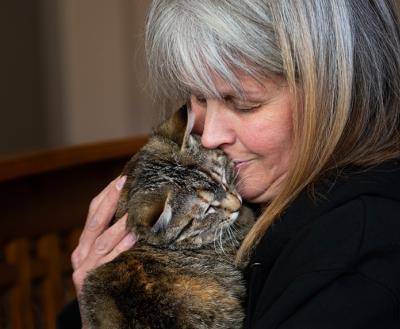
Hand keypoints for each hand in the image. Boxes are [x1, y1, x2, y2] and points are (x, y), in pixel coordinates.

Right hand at [71, 176, 136, 294]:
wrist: (98, 320)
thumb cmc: (108, 283)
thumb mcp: (107, 259)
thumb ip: (116, 240)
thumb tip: (138, 215)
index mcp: (84, 245)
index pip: (94, 213)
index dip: (107, 195)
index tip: (122, 179)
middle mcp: (81, 254)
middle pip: (96, 221)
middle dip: (110, 200)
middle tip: (125, 182)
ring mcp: (85, 269)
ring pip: (104, 240)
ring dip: (120, 222)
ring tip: (136, 207)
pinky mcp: (92, 282)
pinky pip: (111, 261)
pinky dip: (123, 247)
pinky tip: (136, 236)